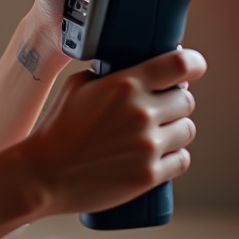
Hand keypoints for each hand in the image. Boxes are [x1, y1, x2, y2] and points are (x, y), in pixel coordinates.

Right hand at [19, 47, 205, 217]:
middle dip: (175, 101)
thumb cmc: (57, 128)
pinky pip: (181, 160)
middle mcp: (142, 113)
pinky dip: (174, 156)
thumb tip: (129, 70)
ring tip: (157, 132)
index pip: (180, 65)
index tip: (192, 67)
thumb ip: (106, 75)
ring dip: (176, 129)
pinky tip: (160, 155)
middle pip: (186, 100)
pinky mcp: (149, 175)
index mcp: (125, 85)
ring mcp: (148, 146)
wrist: (45, 174)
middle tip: (159, 107)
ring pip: (187, 130)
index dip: (193, 63)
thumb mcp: (76, 87)